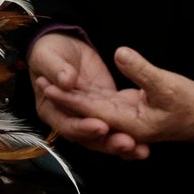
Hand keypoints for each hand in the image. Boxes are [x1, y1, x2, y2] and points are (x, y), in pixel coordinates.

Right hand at [29, 33, 141, 156]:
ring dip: (122, 143)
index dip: (83, 128)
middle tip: (128, 143)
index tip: (101, 126)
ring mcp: (88, 116)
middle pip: (89, 137)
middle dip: (109, 142)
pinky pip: (117, 123)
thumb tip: (66, 81)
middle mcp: (69, 119)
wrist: (61, 44)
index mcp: (50, 110)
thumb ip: (55, 69)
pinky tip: (146, 141)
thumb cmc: (48, 51)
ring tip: (141, 149)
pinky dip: (130, 132)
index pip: (67, 125)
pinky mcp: (104, 108)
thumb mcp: (47, 56)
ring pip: (106, 135)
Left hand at [36, 46, 193, 154]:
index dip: (69, 97)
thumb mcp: (167, 84)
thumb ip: (142, 70)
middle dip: (64, 100)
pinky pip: (102, 105)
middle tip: (42, 82)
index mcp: (130, 123)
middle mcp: (123, 124)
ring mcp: (125, 118)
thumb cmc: (190, 103)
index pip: (92, 109)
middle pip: (87, 111)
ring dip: (72, 98)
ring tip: (51, 83)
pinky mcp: (128, 111)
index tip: (50, 85)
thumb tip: (120, 53)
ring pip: (93, 109)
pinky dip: (87, 97)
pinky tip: (72, 87)